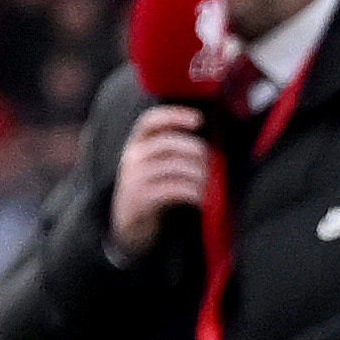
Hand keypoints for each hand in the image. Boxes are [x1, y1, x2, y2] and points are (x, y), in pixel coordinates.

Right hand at [106, 104, 214, 255]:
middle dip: (196, 150)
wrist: (130, 223)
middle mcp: (132, 158)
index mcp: (136, 144)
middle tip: (210, 163)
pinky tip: (200, 198)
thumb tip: (210, 138)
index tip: (199, 120)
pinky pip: (174, 190)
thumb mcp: (155, 163)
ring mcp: (134, 179)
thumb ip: (173, 148)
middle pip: (168, 142)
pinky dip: (193, 193)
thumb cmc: (153, 187)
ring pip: (175, 167)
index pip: (150, 121)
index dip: (174, 116)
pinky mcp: (141, 199)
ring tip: (206, 184)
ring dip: (199, 175)